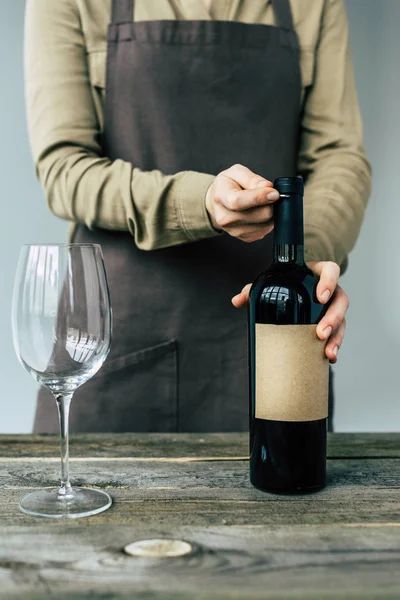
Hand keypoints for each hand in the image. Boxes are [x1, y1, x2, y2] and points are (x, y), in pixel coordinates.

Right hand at [205, 164, 279, 242]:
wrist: (217, 202)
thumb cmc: (227, 186)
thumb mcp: (236, 172)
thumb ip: (252, 178)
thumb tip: (268, 187)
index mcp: (221, 197)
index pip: (239, 201)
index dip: (260, 197)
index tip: (274, 192)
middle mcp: (226, 218)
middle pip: (260, 214)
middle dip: (270, 203)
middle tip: (268, 194)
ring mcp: (236, 231)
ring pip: (267, 223)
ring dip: (270, 211)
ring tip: (261, 203)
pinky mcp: (246, 238)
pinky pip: (266, 229)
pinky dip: (268, 220)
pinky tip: (259, 212)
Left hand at [232, 261, 347, 363]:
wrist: (291, 292)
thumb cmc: (282, 285)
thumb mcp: (268, 285)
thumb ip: (253, 290)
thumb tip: (236, 301)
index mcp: (318, 274)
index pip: (331, 271)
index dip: (330, 282)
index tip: (321, 297)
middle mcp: (330, 291)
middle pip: (341, 301)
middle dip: (333, 318)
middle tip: (320, 332)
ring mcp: (333, 308)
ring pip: (342, 321)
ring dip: (337, 337)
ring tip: (327, 352)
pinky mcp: (333, 324)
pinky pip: (338, 335)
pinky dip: (334, 347)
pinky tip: (329, 358)